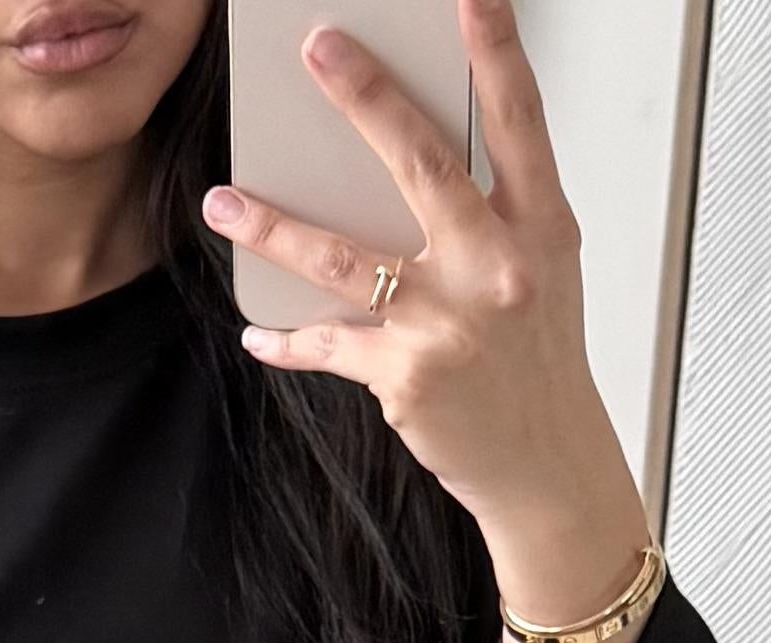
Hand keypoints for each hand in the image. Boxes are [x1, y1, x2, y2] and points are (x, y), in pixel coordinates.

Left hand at [200, 0, 648, 642]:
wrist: (545, 464)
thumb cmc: (538, 360)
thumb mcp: (542, 269)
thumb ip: (495, 209)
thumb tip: (414, 154)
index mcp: (539, 227)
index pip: (520, 120)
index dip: (496, 50)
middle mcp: (496, 267)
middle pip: (421, 164)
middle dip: (365, 99)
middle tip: (318, 49)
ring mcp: (447, 322)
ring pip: (344, 257)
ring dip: (274, 226)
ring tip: (225, 202)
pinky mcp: (406, 375)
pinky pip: (329, 345)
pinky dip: (289, 339)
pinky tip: (261, 329)